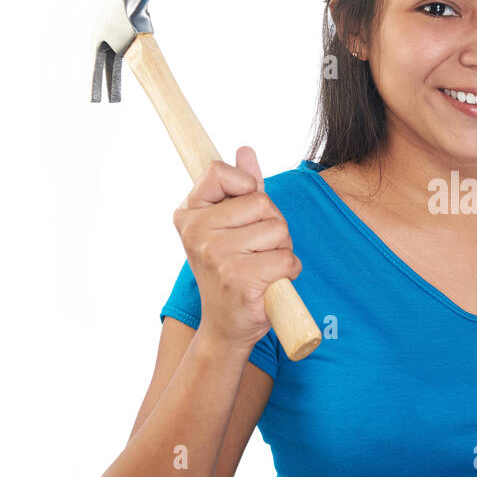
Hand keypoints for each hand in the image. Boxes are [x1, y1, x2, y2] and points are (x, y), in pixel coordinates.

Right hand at [171, 146, 301, 351]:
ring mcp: (215, 255)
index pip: (218, 171)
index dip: (245, 187)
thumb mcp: (229, 226)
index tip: (243, 213)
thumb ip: (239, 188)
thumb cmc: (231, 272)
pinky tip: (269, 283)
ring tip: (261, 267)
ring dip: (282, 250)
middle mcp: (196, 232)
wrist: (226, 325)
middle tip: (256, 250)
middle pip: (262, 202)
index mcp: (189, 214)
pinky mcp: (238, 278)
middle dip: (272, 226)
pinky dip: (288, 271)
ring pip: (278, 230)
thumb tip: (245, 151)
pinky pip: (286, 259)